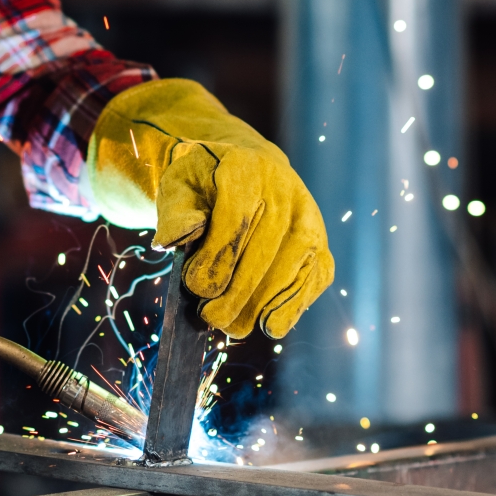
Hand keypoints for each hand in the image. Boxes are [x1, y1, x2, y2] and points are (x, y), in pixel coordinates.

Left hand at [87, 79, 333, 338]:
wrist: (249, 174)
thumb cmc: (206, 186)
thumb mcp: (180, 186)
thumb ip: (174, 213)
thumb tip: (173, 240)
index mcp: (247, 169)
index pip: (235, 220)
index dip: (215, 259)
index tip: (194, 286)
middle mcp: (287, 193)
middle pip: (263, 254)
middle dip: (233, 294)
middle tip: (208, 318)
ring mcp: (311, 222)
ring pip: (290, 274)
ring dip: (259, 307)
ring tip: (231, 325)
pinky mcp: (322, 249)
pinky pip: (311, 284)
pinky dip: (289, 309)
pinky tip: (266, 322)